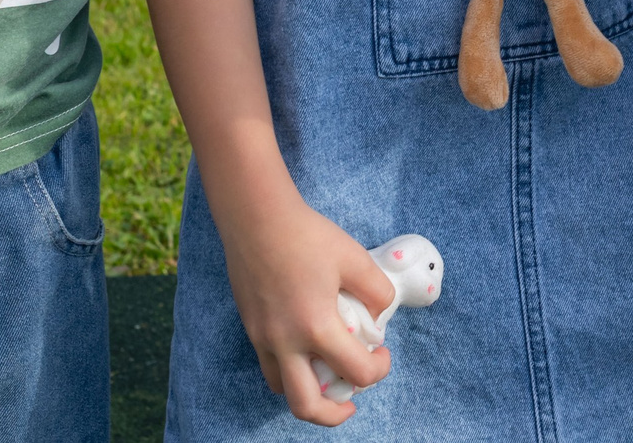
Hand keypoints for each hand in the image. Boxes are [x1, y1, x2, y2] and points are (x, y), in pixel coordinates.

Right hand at [219, 193, 398, 425]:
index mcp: (315, 327)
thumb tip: (380, 317)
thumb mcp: (355, 258)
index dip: (379, 369)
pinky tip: (305, 346)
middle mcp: (284, 342)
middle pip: (306, 406)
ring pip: (282, 388)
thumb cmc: (306, 235)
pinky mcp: (250, 326)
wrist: (256, 217)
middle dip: (334, 414)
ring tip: (327, 374)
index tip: (382, 352)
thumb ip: (377, 292)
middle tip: (351, 401)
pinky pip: (269, 365)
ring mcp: (262, 337)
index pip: (356, 372)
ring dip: (308, 391)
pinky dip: (290, 369)